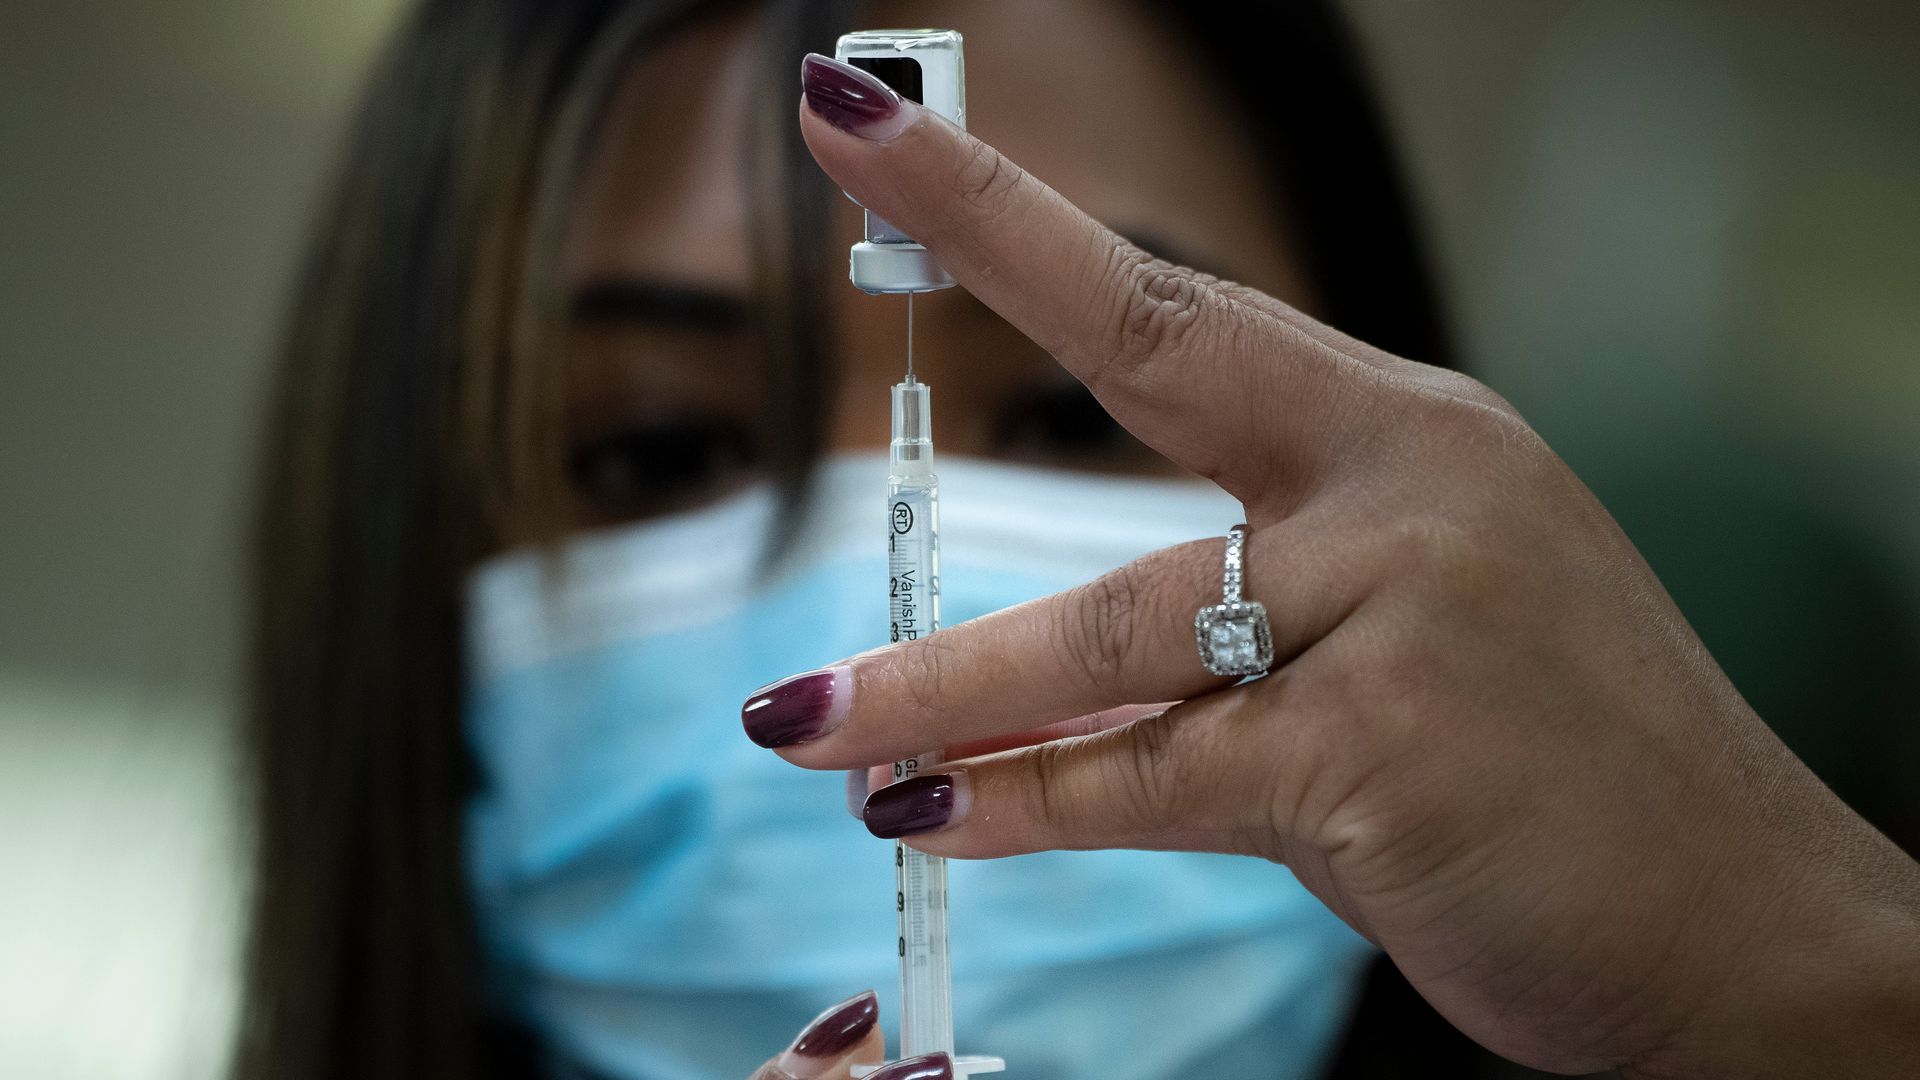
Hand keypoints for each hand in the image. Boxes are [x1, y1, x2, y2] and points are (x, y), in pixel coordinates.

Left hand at [744, 56, 1919, 1077]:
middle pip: (1149, 352)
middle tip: (833, 155)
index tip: (888, 121)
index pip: (1184, 300)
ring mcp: (1402, 611)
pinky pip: (1151, 773)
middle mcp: (1409, 486)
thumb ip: (1254, 616)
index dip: (1020, 210)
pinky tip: (926, 814)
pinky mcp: (1379, 753)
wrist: (1752, 925)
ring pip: (1110, 626)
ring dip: (933, 686)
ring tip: (798, 723)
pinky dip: (1025, 801)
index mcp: (1412, 435)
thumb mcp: (1423, 631)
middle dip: (988, 240)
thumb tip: (1048, 679)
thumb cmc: (1568, 774)